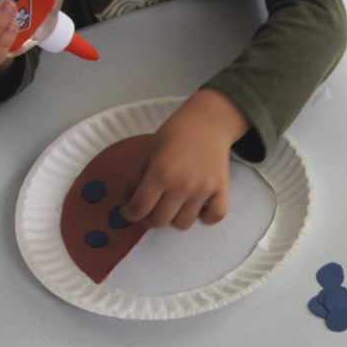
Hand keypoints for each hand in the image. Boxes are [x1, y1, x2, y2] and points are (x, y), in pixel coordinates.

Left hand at [120, 89, 249, 229]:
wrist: (207, 123)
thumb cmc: (175, 134)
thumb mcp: (147, 152)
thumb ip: (134, 179)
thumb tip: (125, 201)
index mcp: (160, 173)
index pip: (139, 208)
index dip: (129, 214)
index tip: (128, 211)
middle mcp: (182, 185)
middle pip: (160, 221)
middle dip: (149, 218)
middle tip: (149, 209)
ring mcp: (203, 190)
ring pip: (184, 224)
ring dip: (174, 218)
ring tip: (173, 205)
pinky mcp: (221, 190)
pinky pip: (214, 216)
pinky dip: (205, 217)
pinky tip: (198, 208)